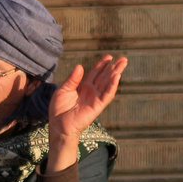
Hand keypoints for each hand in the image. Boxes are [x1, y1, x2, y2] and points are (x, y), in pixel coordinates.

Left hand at [45, 54, 125, 172]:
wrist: (59, 124)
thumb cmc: (59, 109)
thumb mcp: (63, 90)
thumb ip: (73, 79)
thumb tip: (80, 66)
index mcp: (83, 87)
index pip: (95, 73)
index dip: (102, 65)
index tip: (109, 57)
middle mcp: (91, 91)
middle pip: (105, 77)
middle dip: (114, 67)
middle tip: (123, 59)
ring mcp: (96, 98)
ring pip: (108, 83)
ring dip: (116, 74)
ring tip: (123, 64)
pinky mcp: (98, 106)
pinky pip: (107, 94)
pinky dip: (112, 86)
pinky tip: (116, 77)